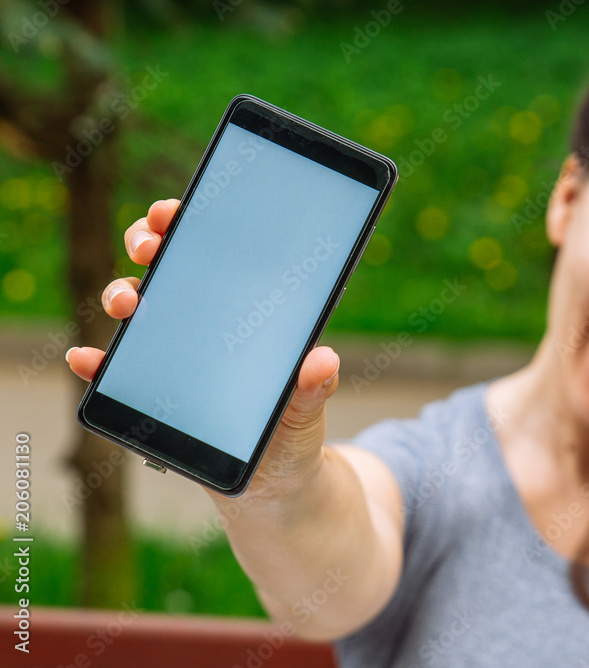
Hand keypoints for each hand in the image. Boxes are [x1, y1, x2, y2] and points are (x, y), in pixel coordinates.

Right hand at [65, 199, 340, 493]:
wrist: (272, 483)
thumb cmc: (293, 433)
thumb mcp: (309, 409)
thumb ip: (315, 388)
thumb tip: (322, 360)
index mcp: (245, 313)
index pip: (216, 254)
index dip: (191, 224)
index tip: (176, 212)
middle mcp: (204, 324)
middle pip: (169, 267)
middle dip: (151, 244)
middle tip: (151, 247)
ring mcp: (173, 354)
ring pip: (139, 308)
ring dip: (122, 293)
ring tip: (129, 303)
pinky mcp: (150, 390)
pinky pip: (114, 370)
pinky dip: (96, 362)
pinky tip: (87, 358)